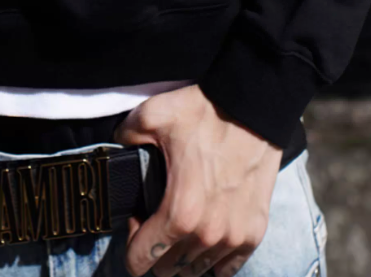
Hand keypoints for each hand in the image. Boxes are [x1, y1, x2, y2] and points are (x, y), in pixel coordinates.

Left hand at [112, 85, 281, 276]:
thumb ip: (125, 136)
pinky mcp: (253, 232)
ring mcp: (233, 237)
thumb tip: (117, 146)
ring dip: (183, 254)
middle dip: (155, 249)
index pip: (141, 260)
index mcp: (178, 213)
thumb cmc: (205, 114)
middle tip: (156, 217)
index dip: (131, 244)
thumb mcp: (152, 116)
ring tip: (181, 224)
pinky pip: (227, 267)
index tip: (137, 218)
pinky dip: (213, 259)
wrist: (253, 109)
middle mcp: (207, 234)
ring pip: (196, 269)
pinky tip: (206, 238)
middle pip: (168, 268)